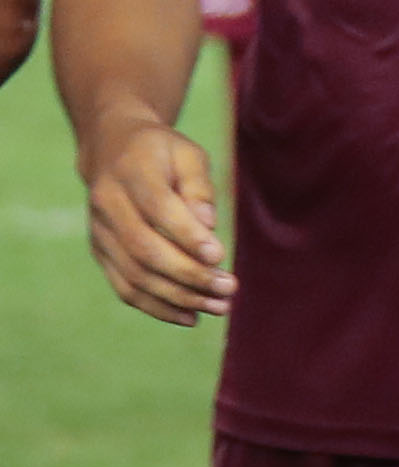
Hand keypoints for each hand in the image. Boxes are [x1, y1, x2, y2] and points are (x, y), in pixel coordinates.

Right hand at [84, 118, 227, 322]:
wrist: (112, 150)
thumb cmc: (162, 153)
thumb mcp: (188, 154)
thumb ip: (199, 186)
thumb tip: (209, 224)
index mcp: (131, 172)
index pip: (158, 209)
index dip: (188, 236)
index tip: (220, 257)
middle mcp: (107, 204)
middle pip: (145, 249)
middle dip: (189, 275)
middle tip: (230, 289)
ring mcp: (99, 231)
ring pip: (134, 275)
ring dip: (178, 297)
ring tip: (220, 307)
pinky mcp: (100, 252)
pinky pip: (124, 287)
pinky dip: (156, 307)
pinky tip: (190, 317)